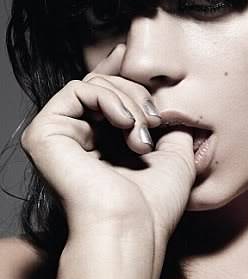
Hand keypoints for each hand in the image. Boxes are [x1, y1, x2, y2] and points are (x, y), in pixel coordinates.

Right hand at [20, 44, 196, 253]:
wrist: (130, 228)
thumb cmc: (153, 205)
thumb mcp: (174, 156)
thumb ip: (169, 125)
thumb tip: (174, 103)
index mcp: (100, 145)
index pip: (103, 97)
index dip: (116, 72)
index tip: (128, 50)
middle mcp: (76, 140)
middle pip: (103, 86)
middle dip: (138, 95)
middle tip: (156, 123)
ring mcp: (58, 136)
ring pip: (93, 85)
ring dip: (129, 101)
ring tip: (142, 134)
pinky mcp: (44, 134)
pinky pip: (78, 91)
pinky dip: (109, 99)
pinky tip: (126, 124)